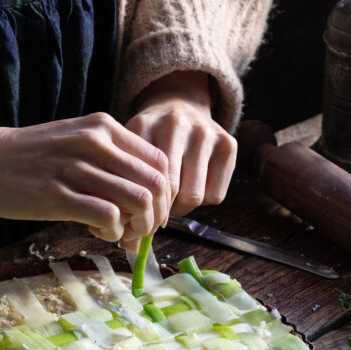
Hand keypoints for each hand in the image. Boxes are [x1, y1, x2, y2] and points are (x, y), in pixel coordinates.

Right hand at [0, 112, 169, 246]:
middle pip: (156, 185)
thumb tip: (138, 198)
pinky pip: (109, 216)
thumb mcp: (73, 143)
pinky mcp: (58, 195)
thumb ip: (106, 162)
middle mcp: (96, 143)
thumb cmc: (25, 158)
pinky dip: (112, 232)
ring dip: (137, 227)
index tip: (151, 213)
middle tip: (138, 231)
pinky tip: (98, 233)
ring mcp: (77, 168)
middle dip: (156, 216)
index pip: (160, 162)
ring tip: (118, 233)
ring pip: (138, 201)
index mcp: (103, 127)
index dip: (164, 195)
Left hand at [124, 71, 236, 246]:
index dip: (139, 209)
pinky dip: (204, 201)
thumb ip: (122, 192)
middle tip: (154, 216)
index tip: (135, 220)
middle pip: (169, 192)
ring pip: (194, 197)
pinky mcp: (229, 143)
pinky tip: (192, 188)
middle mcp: (175, 124)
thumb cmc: (147, 140)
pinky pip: (215, 196)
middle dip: (160, 212)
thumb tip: (128, 247)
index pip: (142, 183)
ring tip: (172, 202)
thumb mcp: (127, 154)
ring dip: (181, 209)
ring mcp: (205, 132)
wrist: (177, 101)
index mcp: (143, 125)